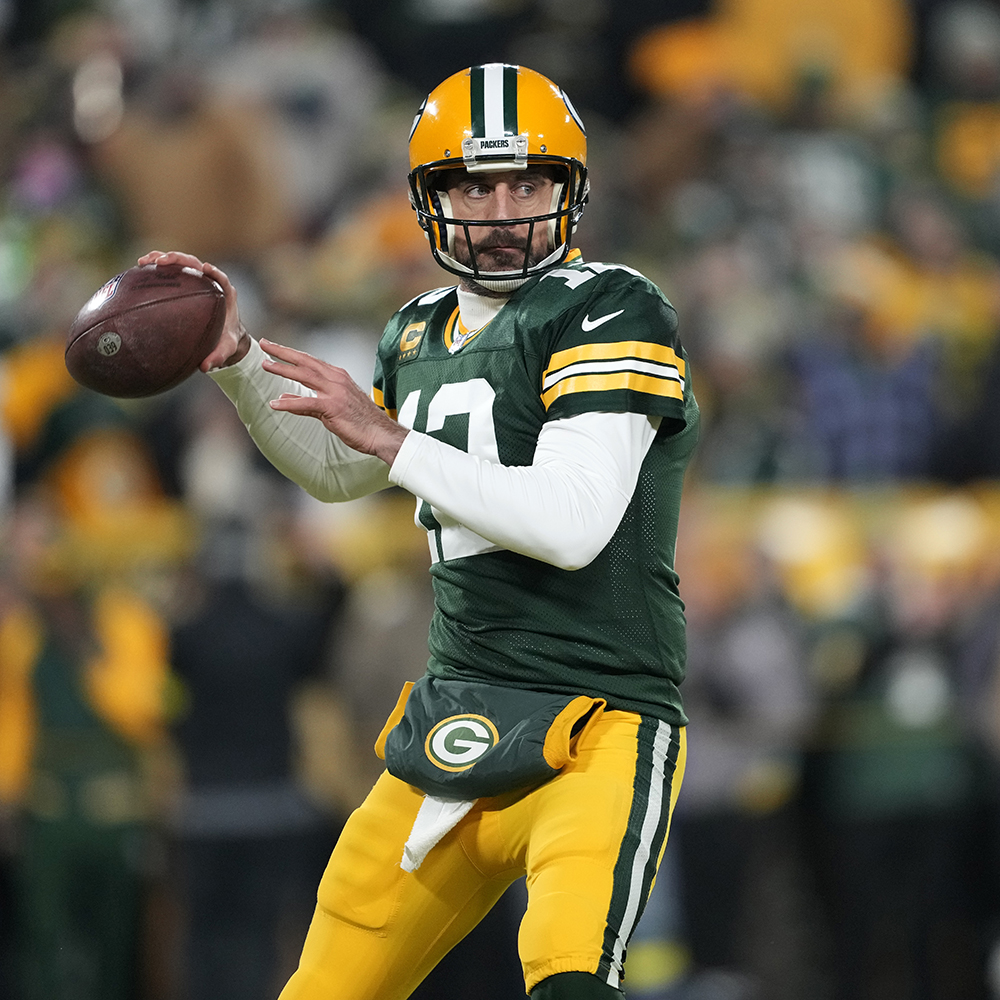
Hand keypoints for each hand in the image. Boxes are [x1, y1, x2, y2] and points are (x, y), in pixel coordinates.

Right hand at [136, 250, 249, 369]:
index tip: (205, 269)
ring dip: (163, 258)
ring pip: (181, 264)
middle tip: (162, 262)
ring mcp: (196, 280)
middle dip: (179, 259)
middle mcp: (210, 283)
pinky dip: (156, 268)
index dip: (214, 272)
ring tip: (143, 261)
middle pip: (196, 264)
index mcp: (225, 295)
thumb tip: (205, 367)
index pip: (221, 279)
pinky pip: (171, 272)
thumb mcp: (225, 350)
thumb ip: (218, 357)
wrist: (223, 336)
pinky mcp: (185, 283)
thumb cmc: (226, 341)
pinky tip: (139, 269)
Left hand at [260, 339, 408, 464]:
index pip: (310, 360)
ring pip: (304, 376)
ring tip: (265, 365)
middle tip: (264, 343)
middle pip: (305, 362)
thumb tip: (284, 396)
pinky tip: (274, 404)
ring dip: (283, 369)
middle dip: (282, 352)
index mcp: (337, 376)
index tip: (273, 346)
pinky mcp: (333, 408)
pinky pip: (307, 404)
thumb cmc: (360, 422)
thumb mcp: (333, 406)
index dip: (290, 353)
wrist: (381, 434)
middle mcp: (336, 379)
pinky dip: (289, 403)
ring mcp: (335, 392)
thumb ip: (308, 400)